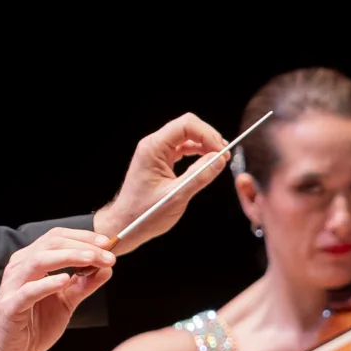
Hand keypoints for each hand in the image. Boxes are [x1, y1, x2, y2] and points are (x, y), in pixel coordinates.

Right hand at [0, 225, 113, 350]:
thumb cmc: (32, 325)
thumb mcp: (65, 302)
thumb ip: (84, 285)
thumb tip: (107, 268)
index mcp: (32, 262)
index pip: (58, 238)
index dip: (84, 237)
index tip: (109, 243)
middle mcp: (20, 267)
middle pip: (51, 243)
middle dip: (83, 246)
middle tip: (108, 254)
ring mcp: (14, 285)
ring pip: (39, 260)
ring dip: (69, 257)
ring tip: (92, 259)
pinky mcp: (10, 306)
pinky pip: (28, 291)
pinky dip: (47, 284)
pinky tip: (65, 280)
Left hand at [95, 113, 232, 252]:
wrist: (126, 225)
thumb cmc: (144, 214)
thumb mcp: (177, 196)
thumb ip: (199, 176)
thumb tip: (220, 160)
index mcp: (153, 149)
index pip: (185, 126)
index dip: (207, 135)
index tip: (222, 151)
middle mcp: (153, 146)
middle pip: (187, 126)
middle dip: (208, 137)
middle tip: (223, 154)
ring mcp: (156, 152)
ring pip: (186, 136)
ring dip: (205, 144)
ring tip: (219, 158)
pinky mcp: (161, 161)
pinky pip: (182, 148)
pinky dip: (197, 152)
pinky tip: (208, 162)